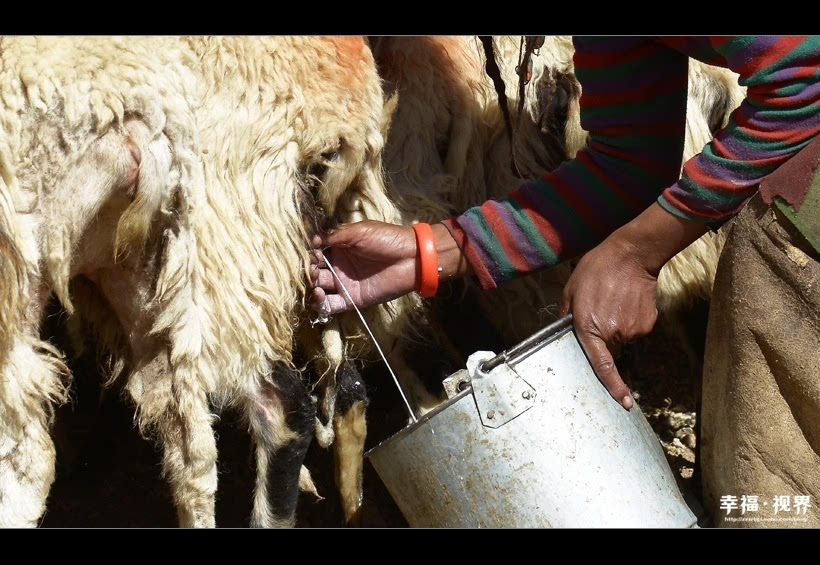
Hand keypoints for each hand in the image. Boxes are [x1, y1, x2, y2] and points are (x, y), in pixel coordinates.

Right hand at [310, 220, 471, 314]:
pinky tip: (319, 295)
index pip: (315, 251)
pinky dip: (320, 304)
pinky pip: (331, 305)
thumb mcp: (358, 231)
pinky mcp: (352, 299)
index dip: (307, 252)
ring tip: (315, 282)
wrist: (411, 258)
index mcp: (339, 247)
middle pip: (314, 270)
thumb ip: (335, 236)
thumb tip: (313, 240)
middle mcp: (339, 266)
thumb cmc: (386, 239)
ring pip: (318, 288)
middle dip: (307, 270)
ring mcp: (344, 283)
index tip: (305, 251)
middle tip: (310, 269)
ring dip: (311, 286)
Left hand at [559, 202, 709, 409]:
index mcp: (589, 327)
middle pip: (608, 348)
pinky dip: (630, 318)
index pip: (599, 365)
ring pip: (622, 337)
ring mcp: (633, 329)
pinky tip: (627, 300)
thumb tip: (567, 332)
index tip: (622, 402)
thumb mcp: (570, 290)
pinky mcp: (648, 323)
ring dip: (616, 324)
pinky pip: (635, 328)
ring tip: (614, 299)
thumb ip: (566, 316)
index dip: (611, 385)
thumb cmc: (597, 269)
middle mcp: (613, 333)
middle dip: (603, 335)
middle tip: (602, 308)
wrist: (632, 254)